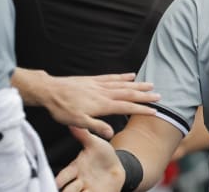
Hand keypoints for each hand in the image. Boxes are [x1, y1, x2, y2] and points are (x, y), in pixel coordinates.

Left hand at [43, 73, 159, 138]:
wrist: (49, 91)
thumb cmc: (62, 109)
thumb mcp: (77, 122)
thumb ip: (95, 126)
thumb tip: (112, 133)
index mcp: (102, 105)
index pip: (126, 107)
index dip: (141, 109)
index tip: (154, 111)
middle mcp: (104, 93)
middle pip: (128, 94)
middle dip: (144, 96)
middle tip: (159, 96)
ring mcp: (99, 85)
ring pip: (123, 84)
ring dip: (137, 85)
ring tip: (150, 85)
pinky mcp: (93, 80)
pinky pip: (112, 77)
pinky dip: (123, 76)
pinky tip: (131, 75)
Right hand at [56, 127, 124, 191]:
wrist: (117, 167)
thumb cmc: (102, 154)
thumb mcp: (95, 143)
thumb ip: (84, 135)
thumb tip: (73, 124)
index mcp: (76, 168)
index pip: (64, 176)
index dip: (60, 180)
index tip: (56, 184)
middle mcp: (79, 181)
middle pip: (67, 190)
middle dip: (67, 191)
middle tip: (68, 189)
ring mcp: (87, 189)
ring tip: (82, 190)